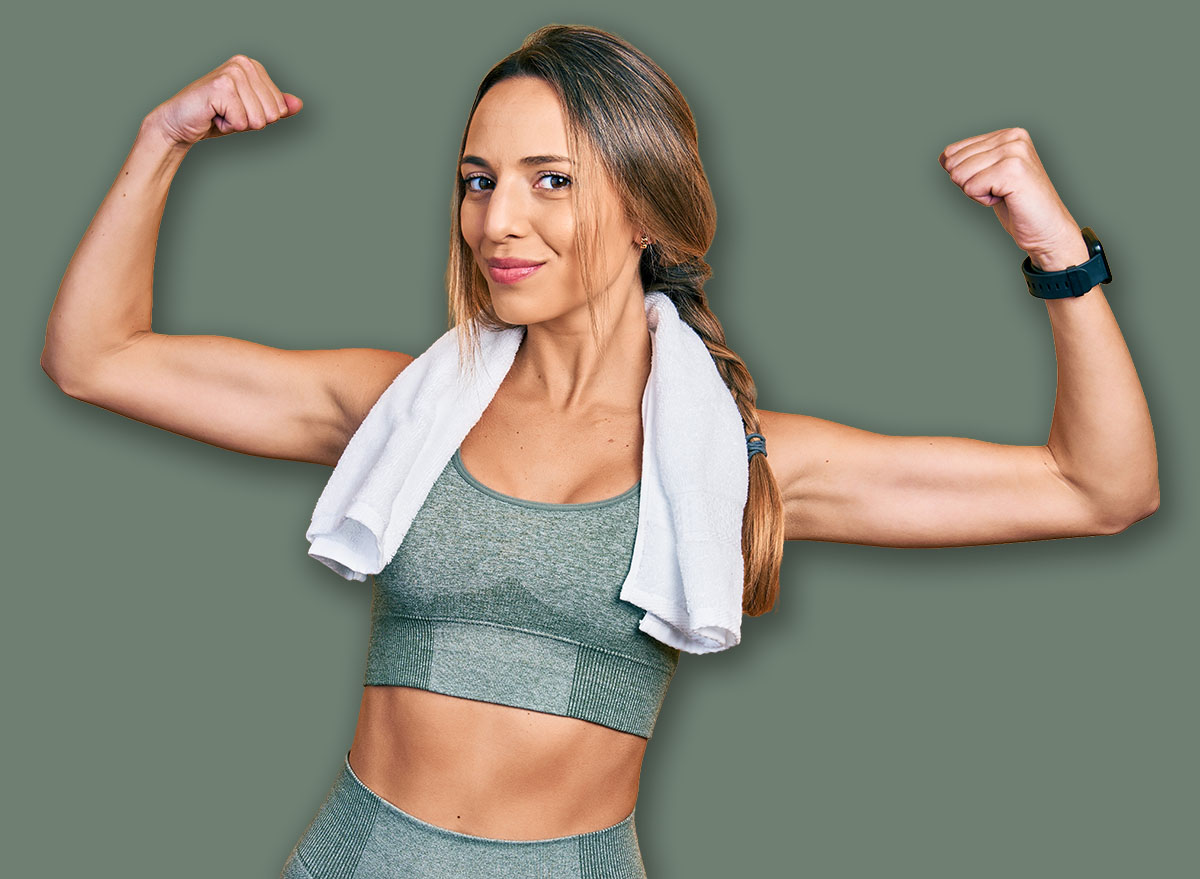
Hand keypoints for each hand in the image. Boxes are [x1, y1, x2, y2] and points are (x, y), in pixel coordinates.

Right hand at [143, 54, 301, 147]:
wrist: (180, 123)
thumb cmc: (216, 117)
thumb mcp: (252, 112)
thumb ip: (275, 107)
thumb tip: (298, 104)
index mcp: (252, 66)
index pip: (280, 107)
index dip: (260, 117)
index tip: (237, 109)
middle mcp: (242, 64)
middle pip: (272, 114)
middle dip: (251, 122)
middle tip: (228, 113)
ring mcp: (231, 73)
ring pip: (258, 119)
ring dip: (238, 124)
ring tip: (220, 113)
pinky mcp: (221, 87)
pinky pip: (242, 122)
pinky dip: (227, 126)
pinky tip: (213, 115)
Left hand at [939, 128, 1082, 265]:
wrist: (1046, 228)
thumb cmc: (1016, 204)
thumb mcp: (988, 175)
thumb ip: (968, 160)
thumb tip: (943, 156)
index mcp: (1007, 133)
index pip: (953, 151)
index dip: (965, 177)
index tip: (992, 183)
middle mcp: (1012, 137)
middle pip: (954, 163)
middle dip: (969, 184)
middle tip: (998, 191)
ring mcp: (1014, 151)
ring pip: (960, 175)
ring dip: (978, 193)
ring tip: (1004, 194)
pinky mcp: (1013, 170)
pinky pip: (971, 188)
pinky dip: (983, 200)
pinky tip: (1006, 198)